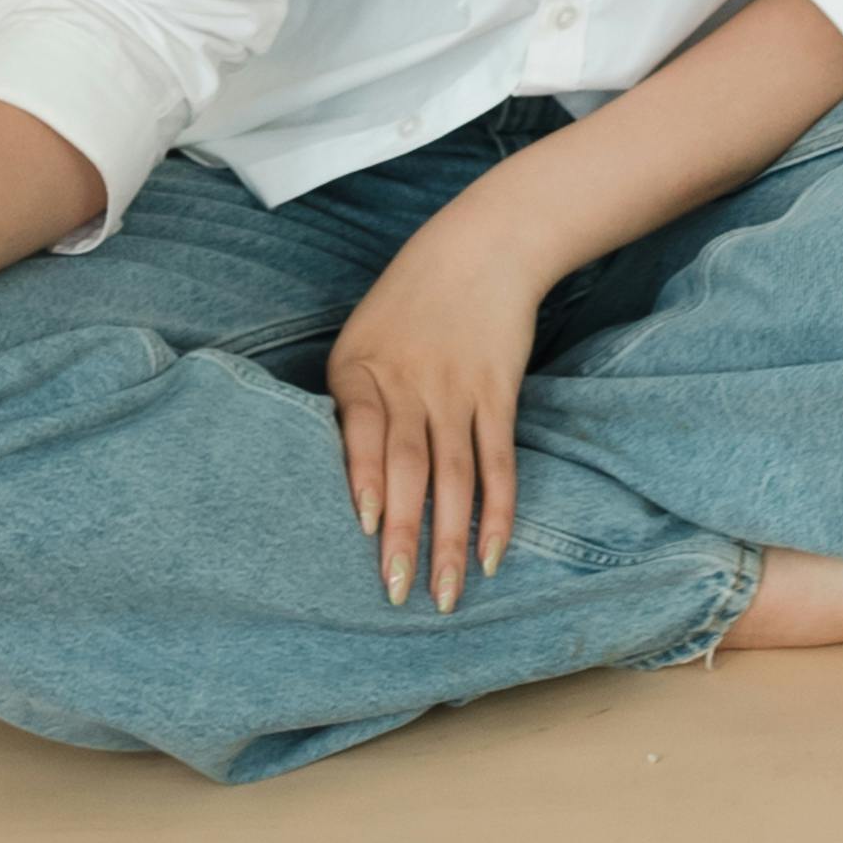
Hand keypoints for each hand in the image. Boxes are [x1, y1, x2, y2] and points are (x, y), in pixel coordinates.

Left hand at [324, 203, 543, 613]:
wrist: (482, 247)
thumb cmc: (409, 300)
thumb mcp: (363, 338)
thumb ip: (353, 402)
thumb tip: (343, 481)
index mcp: (360, 368)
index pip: (361, 429)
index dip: (365, 478)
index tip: (365, 528)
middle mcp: (408, 381)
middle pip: (408, 466)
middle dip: (403, 534)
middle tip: (396, 594)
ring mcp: (457, 389)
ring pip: (454, 476)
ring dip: (451, 540)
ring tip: (447, 596)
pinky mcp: (498, 393)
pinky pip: (498, 461)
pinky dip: (497, 510)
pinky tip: (492, 552)